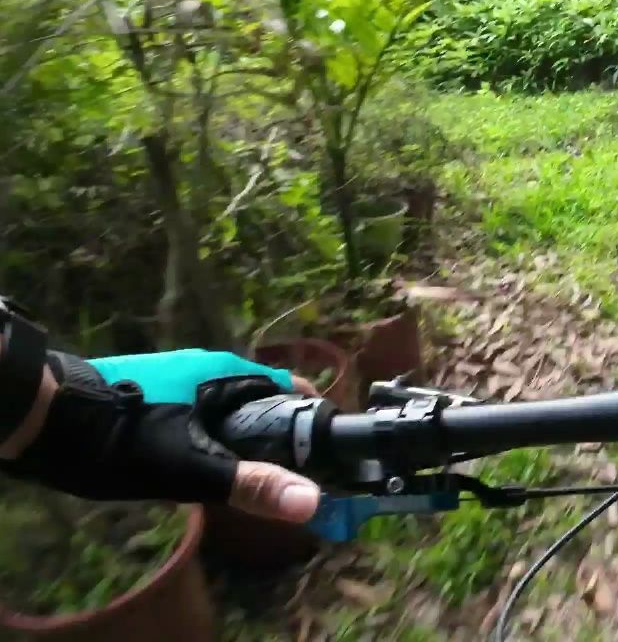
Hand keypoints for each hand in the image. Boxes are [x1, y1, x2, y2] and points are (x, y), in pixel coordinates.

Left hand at [1, 349, 321, 522]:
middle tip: (285, 472)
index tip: (324, 451)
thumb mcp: (190, 469)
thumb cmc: (124, 437)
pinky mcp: (151, 388)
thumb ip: (251, 484)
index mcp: (226, 373)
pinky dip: (210, 432)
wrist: (44, 418)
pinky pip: (198, 409)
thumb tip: (312, 501)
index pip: (290, 384)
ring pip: (227, 404)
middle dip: (277, 430)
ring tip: (244, 473)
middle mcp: (207, 365)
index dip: (311, 416)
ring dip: (242, 433)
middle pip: (260, 396)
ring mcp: (176, 375)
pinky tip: (195, 461)